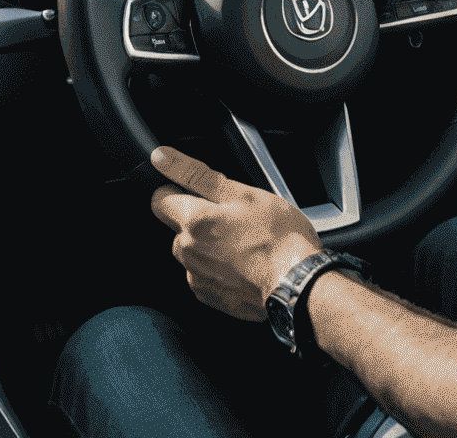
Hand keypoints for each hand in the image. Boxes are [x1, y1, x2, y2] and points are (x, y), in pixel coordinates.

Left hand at [150, 146, 322, 319]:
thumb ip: (196, 174)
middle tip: (233, 217)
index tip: (196, 191)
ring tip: (242, 241)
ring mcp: (198, 278)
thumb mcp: (241, 192)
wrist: (297, 284)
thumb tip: (162, 158)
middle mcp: (188, 253)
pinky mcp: (211, 297)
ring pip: (193, 251)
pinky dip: (218, 266)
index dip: (175, 189)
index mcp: (193, 222)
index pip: (159, 200)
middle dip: (198, 219)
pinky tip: (243, 261)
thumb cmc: (276, 237)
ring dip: (209, 244)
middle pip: (178, 227)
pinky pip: (205, 274)